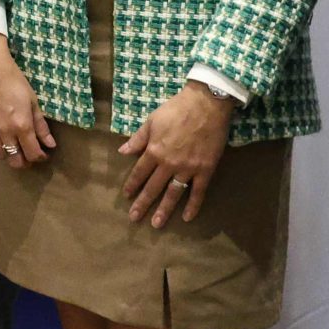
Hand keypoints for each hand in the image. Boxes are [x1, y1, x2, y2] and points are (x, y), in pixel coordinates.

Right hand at [0, 33, 56, 167]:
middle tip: (29, 154)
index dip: (40, 157)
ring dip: (9, 155)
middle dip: (25, 161)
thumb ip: (41, 125)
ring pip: (0, 155)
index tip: (44, 154)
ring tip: (14, 148)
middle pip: (15, 160)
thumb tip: (50, 144)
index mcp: (22, 127)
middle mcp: (6, 133)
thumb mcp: (33, 101)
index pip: (33, 153)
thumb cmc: (14, 81)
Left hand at [120, 82, 234, 227]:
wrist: (206, 104)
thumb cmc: (176, 109)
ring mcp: (188, 168)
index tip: (126, 196)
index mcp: (154, 150)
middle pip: (153, 187)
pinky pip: (198, 191)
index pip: (139, 172)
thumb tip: (122, 152)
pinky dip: (193, 205)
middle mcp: (169, 163)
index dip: (132, 185)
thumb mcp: (151, 121)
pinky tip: (187, 217)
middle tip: (134, 218)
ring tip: (156, 224)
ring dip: (164, 209)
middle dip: (143, 203)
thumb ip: (138, 139)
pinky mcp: (205, 169)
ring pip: (173, 193)